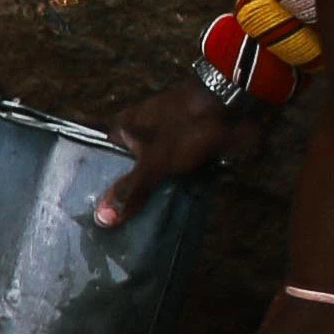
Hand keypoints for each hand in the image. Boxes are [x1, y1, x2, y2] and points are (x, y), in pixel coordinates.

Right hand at [91, 84, 264, 226]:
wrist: (234, 109)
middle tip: (121, 224)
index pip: (104, 160)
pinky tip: (175, 209)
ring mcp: (170, 139)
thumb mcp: (153, 163)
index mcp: (125, 127)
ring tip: (144, 223)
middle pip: (131, 168)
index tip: (99, 212)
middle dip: (131, 193)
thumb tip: (101, 219)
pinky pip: (180, 172)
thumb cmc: (185, 130)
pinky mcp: (194, 148)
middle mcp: (143, 131)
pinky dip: (180, 186)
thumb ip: (130, 190)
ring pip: (157, 172)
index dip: (102, 184)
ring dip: (157, 192)